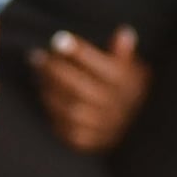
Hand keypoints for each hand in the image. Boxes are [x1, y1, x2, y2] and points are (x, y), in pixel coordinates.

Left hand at [31, 27, 150, 151]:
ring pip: (70, 109)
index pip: (101, 66)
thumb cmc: (129, 89)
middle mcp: (115, 107)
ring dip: (49, 90)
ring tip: (38, 73)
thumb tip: (124, 33)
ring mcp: (103, 127)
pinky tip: (46, 96)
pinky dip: (54, 113)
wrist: (138, 131)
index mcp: (127, 84)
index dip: (79, 52)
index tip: (58, 39)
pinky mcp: (91, 142)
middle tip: (37, 56)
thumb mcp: (133, 68)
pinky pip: (67, 130)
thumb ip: (123, 53)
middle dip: (55, 70)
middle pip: (79, 87)